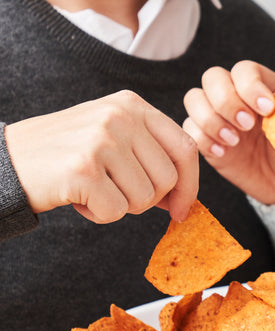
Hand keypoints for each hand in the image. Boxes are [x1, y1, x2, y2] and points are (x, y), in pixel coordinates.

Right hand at [5, 90, 198, 222]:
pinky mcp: (83, 169)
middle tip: (117, 191)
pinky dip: (99, 215)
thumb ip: (152, 157)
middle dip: (148, 199)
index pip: (186, 148)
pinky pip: (116, 212)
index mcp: (133, 105)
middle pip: (168, 179)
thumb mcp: (115, 139)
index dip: (190, 185)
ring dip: (121, 206)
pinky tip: (79, 198)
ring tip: (94, 188)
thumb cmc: (69, 155)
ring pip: (144, 199)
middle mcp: (120, 116)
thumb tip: (184, 198)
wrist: (9, 158)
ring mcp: (101, 140)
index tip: (181, 209)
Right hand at [183, 61, 274, 204]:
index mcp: (266, 88)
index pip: (245, 71)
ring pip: (194, 100)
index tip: (267, 110)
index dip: (250, 86)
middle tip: (247, 126)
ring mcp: (221, 119)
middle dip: (226, 101)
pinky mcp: (210, 142)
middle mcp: (239, 98)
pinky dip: (201, 139)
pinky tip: (222, 153)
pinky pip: (190, 130)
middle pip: (213, 79)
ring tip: (233, 141)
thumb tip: (272, 109)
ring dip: (210, 119)